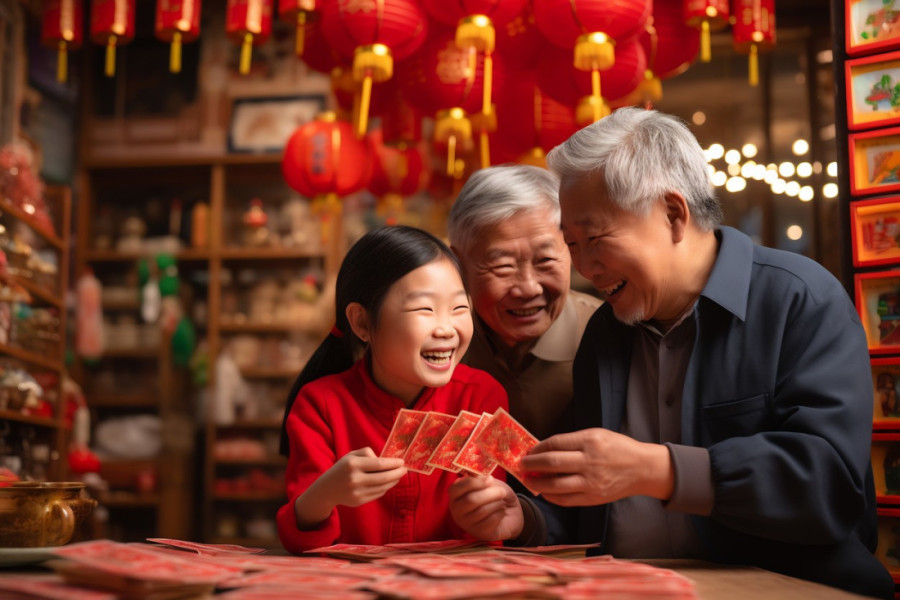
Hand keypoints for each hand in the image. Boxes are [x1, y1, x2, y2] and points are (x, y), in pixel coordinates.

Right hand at [294, 447, 405, 528]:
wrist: (326, 490)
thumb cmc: (343, 468)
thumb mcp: (351, 455)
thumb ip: (367, 453)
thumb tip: (385, 460)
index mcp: (353, 464)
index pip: (379, 464)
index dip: (393, 463)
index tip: (402, 461)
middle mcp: (355, 479)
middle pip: (383, 477)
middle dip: (397, 473)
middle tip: (405, 470)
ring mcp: (357, 492)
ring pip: (383, 487)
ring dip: (394, 481)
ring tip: (398, 476)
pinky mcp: (359, 502)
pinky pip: (378, 494)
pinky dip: (385, 488)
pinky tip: (388, 483)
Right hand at [448, 475, 523, 540]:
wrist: (508, 515)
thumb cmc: (494, 496)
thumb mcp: (488, 483)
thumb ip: (484, 480)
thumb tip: (487, 479)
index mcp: (455, 496)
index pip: (456, 488)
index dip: (474, 483)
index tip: (490, 479)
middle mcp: (456, 511)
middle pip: (471, 500)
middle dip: (490, 493)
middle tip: (502, 492)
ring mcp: (466, 524)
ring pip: (482, 511)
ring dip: (497, 503)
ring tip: (502, 502)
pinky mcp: (479, 533)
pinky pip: (491, 520)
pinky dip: (500, 513)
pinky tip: (502, 511)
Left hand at [521, 428, 673, 506]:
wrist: (642, 469)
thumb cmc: (618, 448)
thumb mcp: (596, 435)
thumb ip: (572, 442)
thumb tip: (545, 449)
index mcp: (590, 442)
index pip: (555, 444)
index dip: (538, 448)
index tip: (529, 451)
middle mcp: (589, 462)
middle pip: (552, 464)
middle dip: (532, 465)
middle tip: (522, 465)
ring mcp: (591, 482)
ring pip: (555, 486)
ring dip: (537, 484)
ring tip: (528, 480)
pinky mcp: (593, 498)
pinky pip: (566, 500)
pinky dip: (551, 497)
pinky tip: (544, 492)